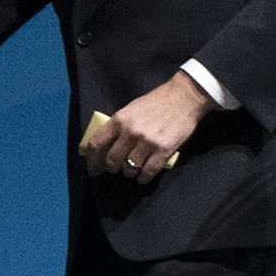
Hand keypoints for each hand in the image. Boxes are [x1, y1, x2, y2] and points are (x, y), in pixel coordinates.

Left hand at [81, 73, 208, 184]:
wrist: (183, 97)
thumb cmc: (156, 102)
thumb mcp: (131, 109)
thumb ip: (117, 126)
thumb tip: (102, 144)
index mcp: (120, 120)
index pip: (96, 143)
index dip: (91, 158)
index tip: (92, 167)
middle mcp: (131, 132)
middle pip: (111, 160)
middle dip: (110, 168)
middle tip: (114, 169)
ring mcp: (147, 142)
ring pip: (129, 168)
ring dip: (128, 173)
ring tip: (131, 170)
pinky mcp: (164, 151)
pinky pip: (148, 172)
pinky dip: (143, 178)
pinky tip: (142, 177)